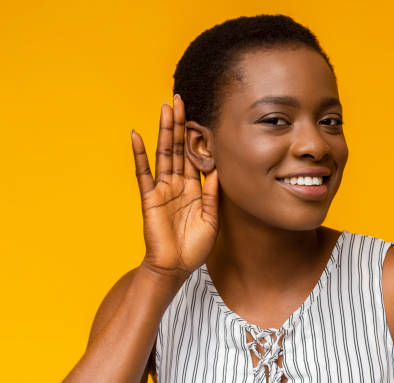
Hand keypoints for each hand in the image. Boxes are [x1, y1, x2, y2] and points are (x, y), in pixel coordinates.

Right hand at [130, 94, 218, 280]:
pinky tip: (136, 135)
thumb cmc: (194, 247)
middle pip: (179, 148)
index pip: (195, 156)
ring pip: (164, 153)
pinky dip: (139, 154)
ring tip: (165, 108)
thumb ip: (213, 194)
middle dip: (180, 124)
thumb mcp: (212, 218)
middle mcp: (178, 184)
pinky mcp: (149, 197)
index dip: (197, 137)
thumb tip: (219, 168)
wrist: (175, 268)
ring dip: (165, 130)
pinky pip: (143, 172)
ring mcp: (162, 189)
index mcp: (195, 189)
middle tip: (180, 100)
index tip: (201, 115)